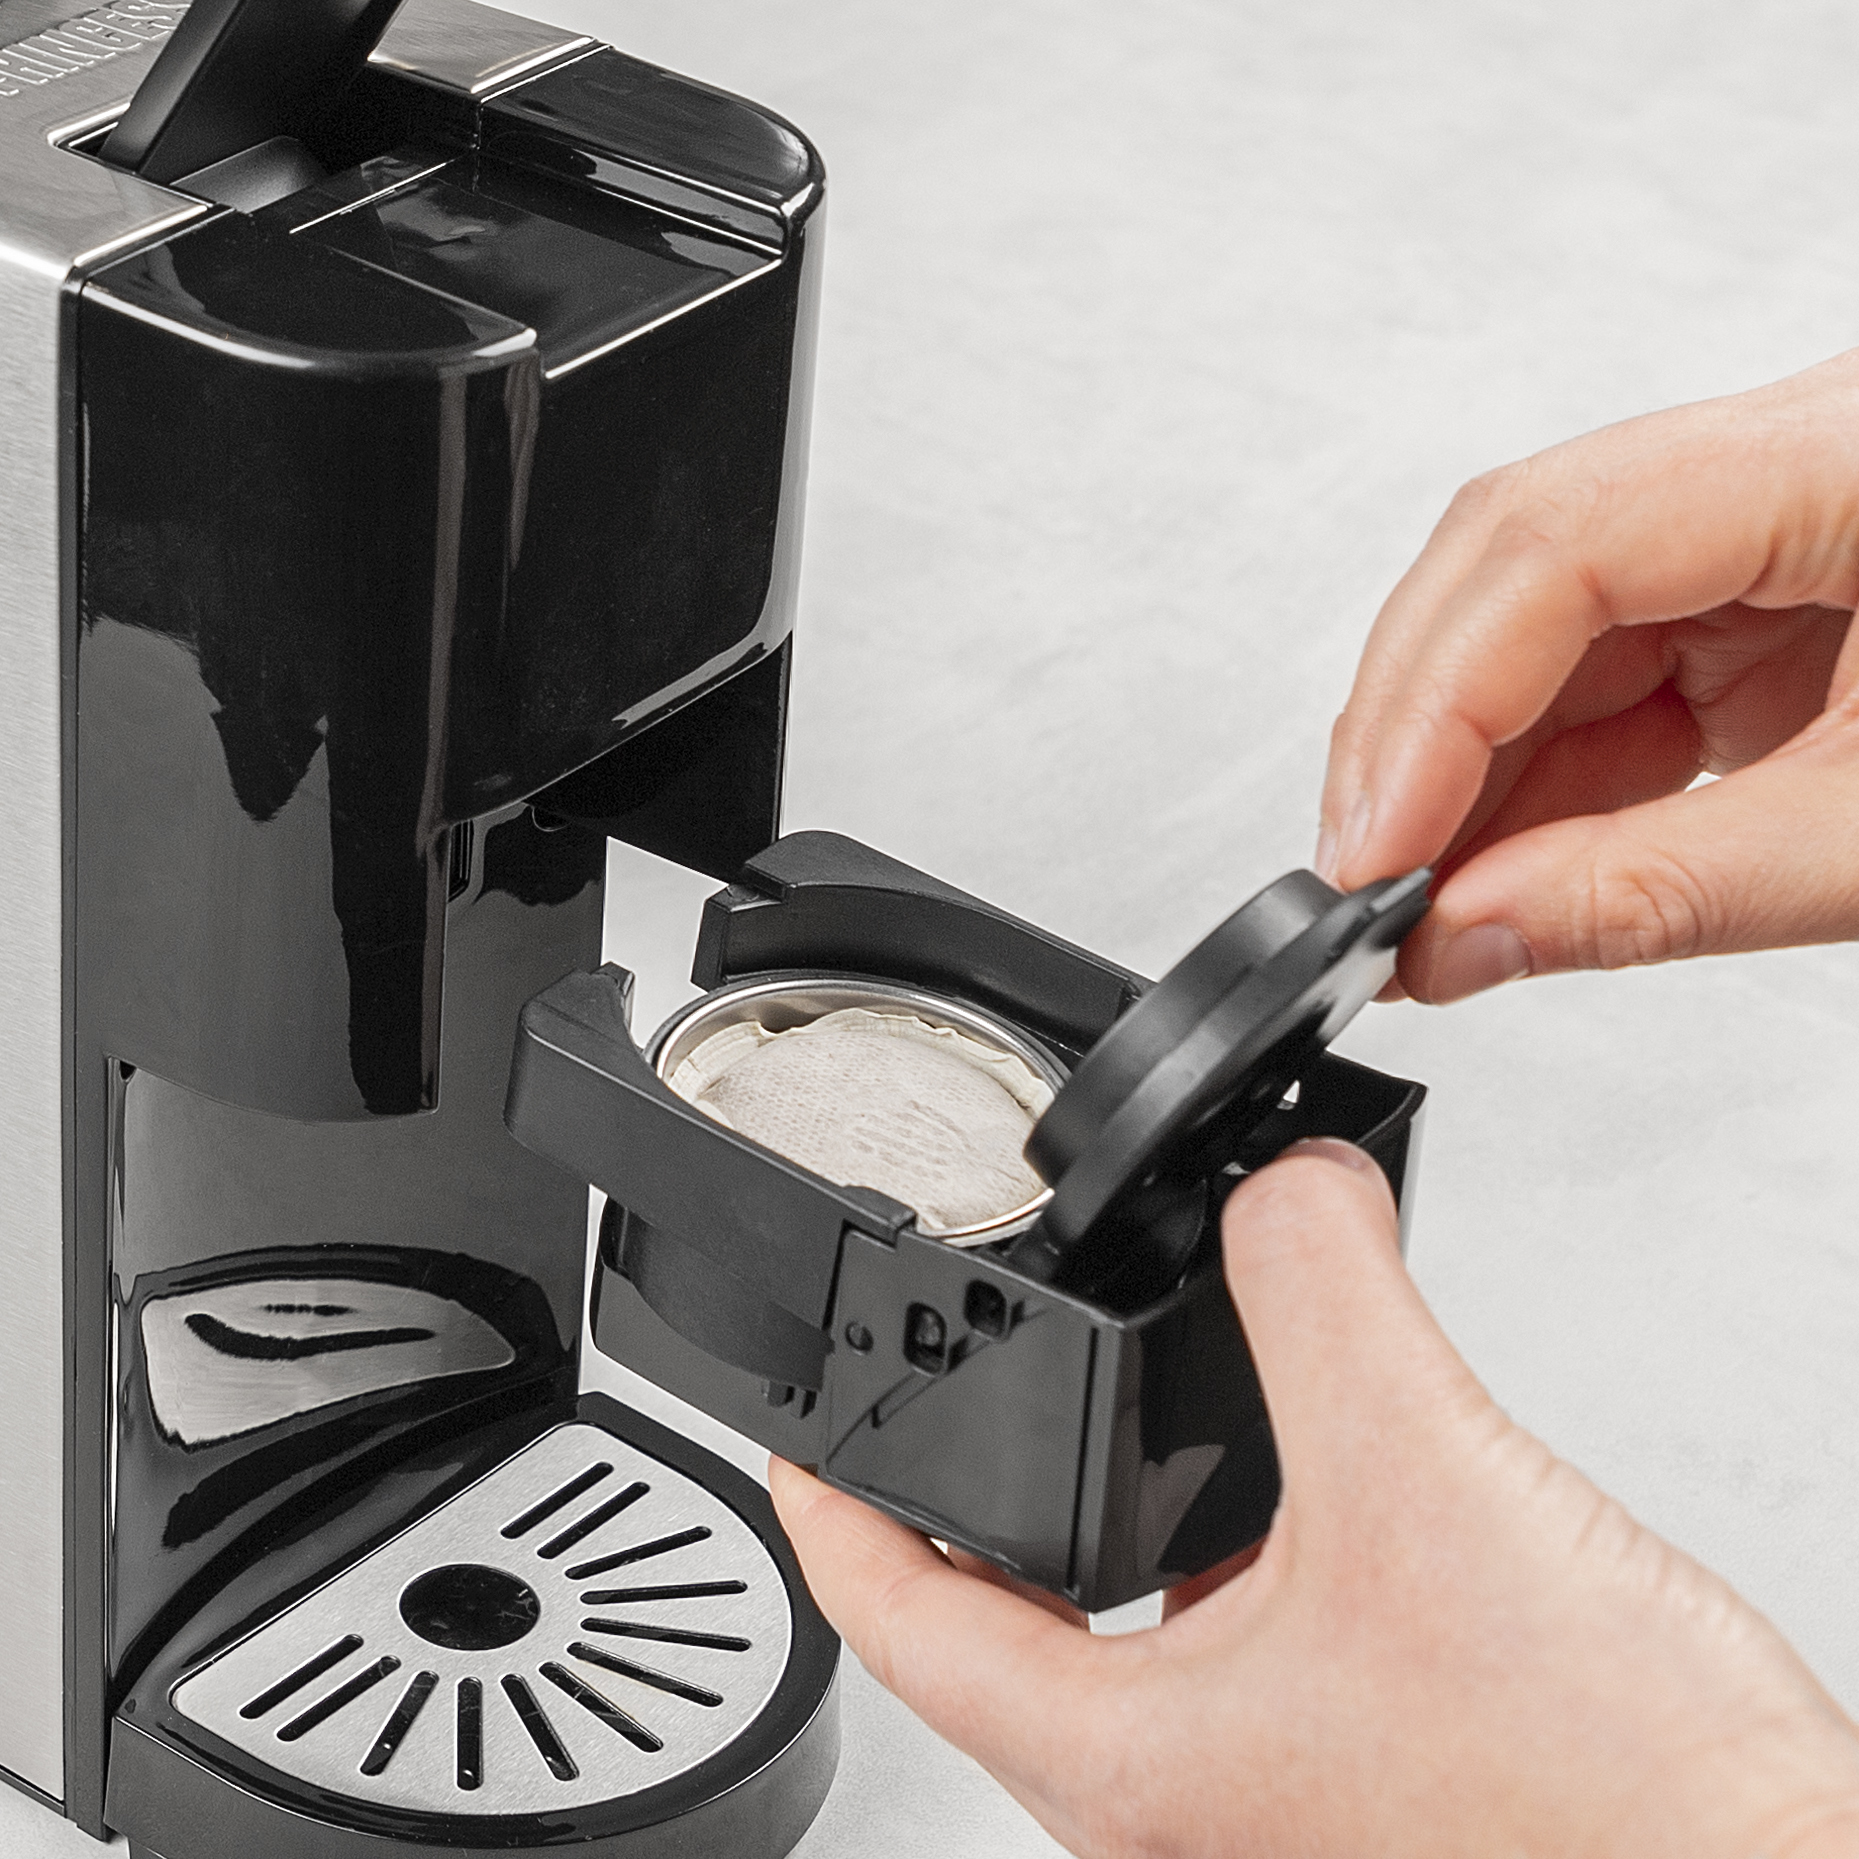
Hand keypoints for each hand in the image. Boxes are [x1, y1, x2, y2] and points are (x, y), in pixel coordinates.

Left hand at [771, 1142, 1858, 1858]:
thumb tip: (1287, 1183)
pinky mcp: (1374, 1784)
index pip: (897, 1620)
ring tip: (1129, 1395)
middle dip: (979, 1490)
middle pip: (1006, 1625)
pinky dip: (1252, 1534)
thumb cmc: (1623, 1832)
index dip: (824, 1504)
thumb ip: (1326, 1301)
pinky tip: (1320, 1478)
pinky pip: (1259, 1634)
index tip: (795, 1423)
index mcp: (1132, 1767)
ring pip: (1143, 1629)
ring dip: (1127, 1508)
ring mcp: (1279, 1803)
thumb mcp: (1428, 1493)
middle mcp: (1186, 1805)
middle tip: (954, 1385)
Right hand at [1318, 351, 1858, 1001]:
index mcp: (1853, 451)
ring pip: (1540, 620)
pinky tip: (1498, 865)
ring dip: (1468, 770)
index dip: (1436, 703)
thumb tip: (1463, 939)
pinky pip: (1605, 672)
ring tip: (1427, 901)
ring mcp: (1770, 522)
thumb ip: (1654, 890)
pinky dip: (1538, 780)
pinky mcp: (1766, 595)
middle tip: (1370, 885)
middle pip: (1515, 557)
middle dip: (1420, 734)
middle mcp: (1794, 459)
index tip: (1376, 851)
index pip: (1560, 539)